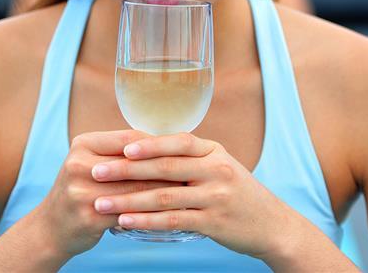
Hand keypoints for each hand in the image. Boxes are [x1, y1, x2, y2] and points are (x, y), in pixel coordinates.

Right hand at [33, 130, 188, 259]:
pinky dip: (153, 213)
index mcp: (83, 144)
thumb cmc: (82, 190)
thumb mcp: (91, 162)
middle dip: (168, 168)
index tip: (184, 149)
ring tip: (190, 191)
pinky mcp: (90, 216)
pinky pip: (132, 212)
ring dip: (166, 191)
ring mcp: (83, 191)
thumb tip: (164, 142)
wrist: (51, 228)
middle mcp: (80, 164)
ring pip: (137, 189)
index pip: (130, 138)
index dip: (158, 144)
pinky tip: (172, 214)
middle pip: (136, 164)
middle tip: (195, 171)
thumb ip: (119, 151)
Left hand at [89, 132, 297, 261]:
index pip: (178, 141)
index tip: (119, 147)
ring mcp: (216, 196)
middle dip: (126, 170)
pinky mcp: (214, 222)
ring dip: (128, 200)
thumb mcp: (219, 166)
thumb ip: (189, 157)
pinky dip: (146, 221)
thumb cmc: (236, 193)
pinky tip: (125, 222)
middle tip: (96, 172)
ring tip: (100, 203)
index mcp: (214, 151)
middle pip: (165, 167)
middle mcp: (216, 169)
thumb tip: (146, 147)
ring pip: (164, 197)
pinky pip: (173, 221)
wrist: (271, 224)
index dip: (148, 144)